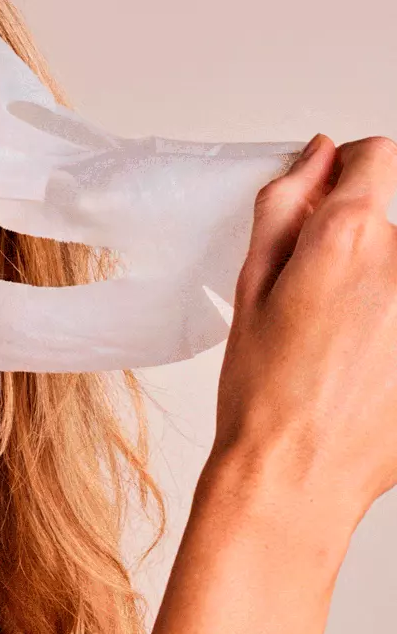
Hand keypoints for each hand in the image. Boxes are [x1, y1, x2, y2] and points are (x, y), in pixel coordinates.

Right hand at [212, 133, 396, 535]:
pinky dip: (388, 331)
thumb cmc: (263, 390)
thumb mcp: (251, 286)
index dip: (346, 171)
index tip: (329, 199)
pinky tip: (369, 368)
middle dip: (357, 248)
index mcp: (351, 240)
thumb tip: (315, 156)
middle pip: (391, 224)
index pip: (376, 157)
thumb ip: (284, 207)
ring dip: (379, 293)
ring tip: (344, 346)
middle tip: (316, 304)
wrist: (296, 476)